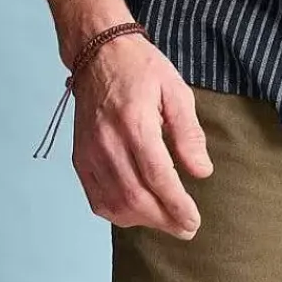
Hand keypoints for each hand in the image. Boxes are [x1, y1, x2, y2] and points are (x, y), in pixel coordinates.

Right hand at [69, 34, 213, 237]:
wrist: (98, 53)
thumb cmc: (141, 69)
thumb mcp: (176, 91)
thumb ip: (189, 134)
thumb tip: (201, 172)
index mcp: (135, 124)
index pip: (158, 177)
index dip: (177, 205)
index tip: (193, 220)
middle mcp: (108, 142)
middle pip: (136, 198)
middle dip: (164, 220)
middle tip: (187, 228)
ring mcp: (89, 152)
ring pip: (115, 204)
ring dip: (143, 220)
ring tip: (166, 220)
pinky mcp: (79, 158)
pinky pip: (96, 198)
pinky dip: (117, 213)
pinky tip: (137, 212)